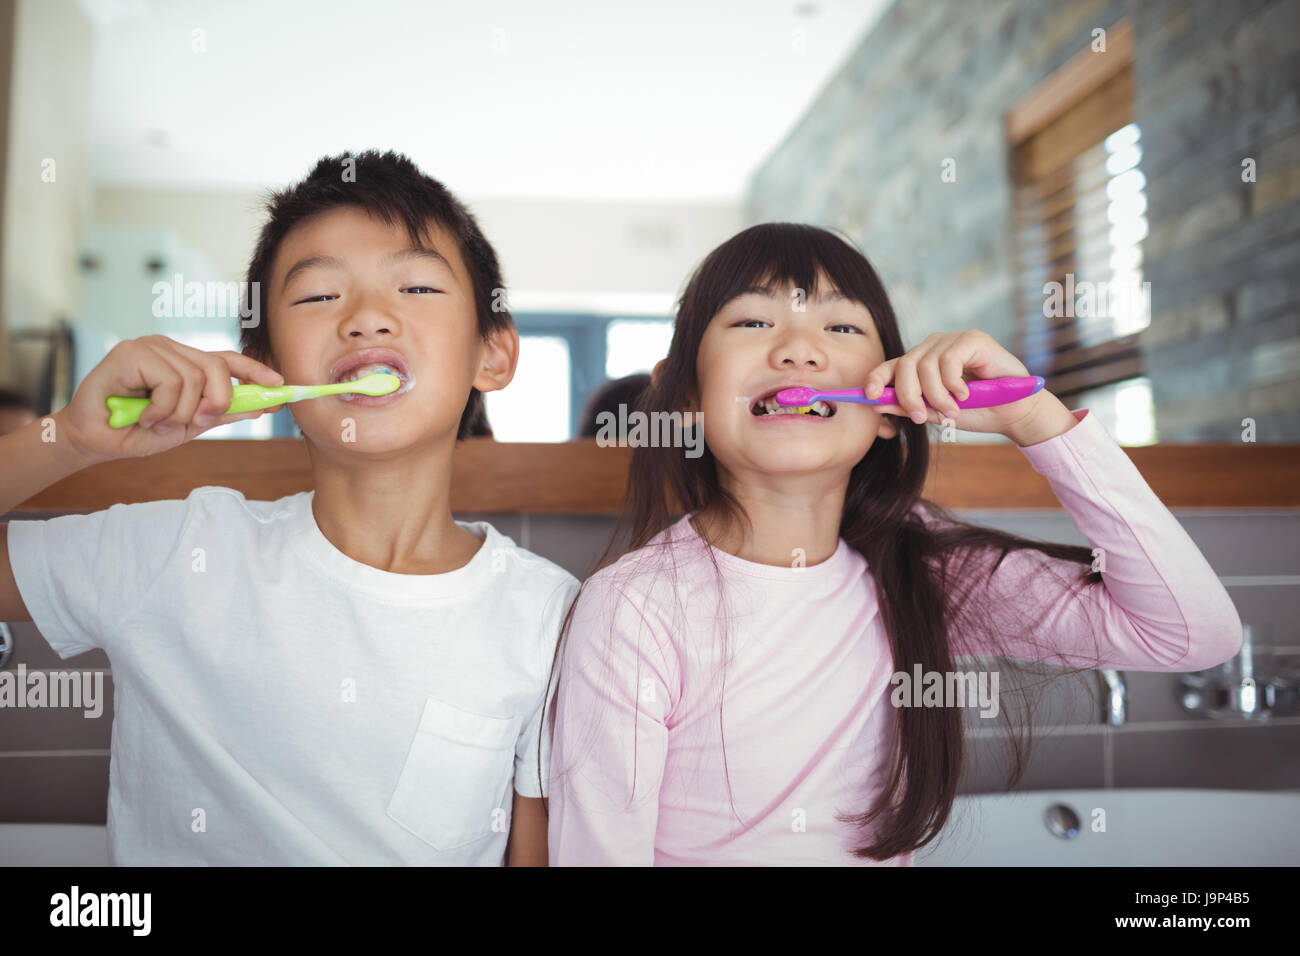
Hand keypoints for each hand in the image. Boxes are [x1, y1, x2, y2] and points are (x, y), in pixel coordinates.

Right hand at [54, 334, 286, 463]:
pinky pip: (170, 380)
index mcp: (184, 363)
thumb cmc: (137, 430)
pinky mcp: (131, 351)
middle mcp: (170, 349)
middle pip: (216, 367)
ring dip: (179, 412)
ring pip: (194, 378)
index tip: (280, 385)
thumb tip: (258, 406)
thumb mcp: (187, 426)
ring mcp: (150, 346)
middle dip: (216, 401)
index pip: (226, 360)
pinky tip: (143, 415)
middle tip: (196, 421)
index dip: (254, 370)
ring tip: (156, 422)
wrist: (96, 440)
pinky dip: (161, 407)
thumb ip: (219, 413)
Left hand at [863, 330, 1045, 436]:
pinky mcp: (972, 339)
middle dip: (908, 396)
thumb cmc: (977, 410)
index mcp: (921, 363)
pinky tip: (966, 393)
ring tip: (954, 409)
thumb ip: (908, 406)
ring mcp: (952, 340)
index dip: (876, 378)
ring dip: (936, 395)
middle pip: (904, 366)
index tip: (870, 396)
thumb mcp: (936, 412)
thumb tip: (875, 403)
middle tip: (922, 417)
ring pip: (925, 365)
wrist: (1013, 412)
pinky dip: (953, 383)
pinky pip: (948, 360)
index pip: (890, 365)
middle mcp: (933, 347)